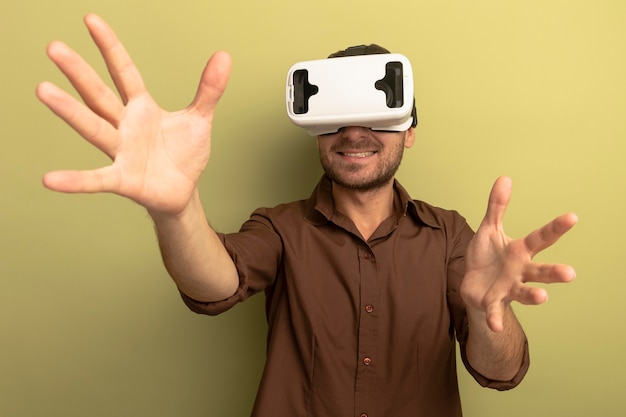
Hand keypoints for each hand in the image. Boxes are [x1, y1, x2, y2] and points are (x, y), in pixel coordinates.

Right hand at [36, 14, 231, 214]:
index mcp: (141, 108)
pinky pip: (97, 179)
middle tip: (54, 47)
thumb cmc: (184, 155)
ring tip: (43, 90)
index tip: (90, 20)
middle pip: (99, 94)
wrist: (183, 192)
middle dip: (79, 72)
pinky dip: (76, 181)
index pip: (123, 71)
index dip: (110, 47)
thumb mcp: (199, 118)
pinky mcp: (123, 180)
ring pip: (94, 128)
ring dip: (70, 111)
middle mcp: (125, 126)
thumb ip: (209, 89)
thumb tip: (224, 55)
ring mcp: (121, 152)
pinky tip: (51, 180)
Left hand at [461, 176, 577, 331]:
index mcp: (520, 251)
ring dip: (533, 296)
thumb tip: (505, 178)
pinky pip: (495, 312)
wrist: (472, 283)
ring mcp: (508, 288)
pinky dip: (495, 319)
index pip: (541, 238)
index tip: (572, 217)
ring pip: (524, 293)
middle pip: (541, 271)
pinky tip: (496, 326)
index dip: (556, 228)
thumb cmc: (486, 256)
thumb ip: (497, 207)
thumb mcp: (489, 229)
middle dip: (555, 272)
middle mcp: (520, 271)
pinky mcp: (493, 302)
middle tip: (570, 274)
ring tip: (542, 297)